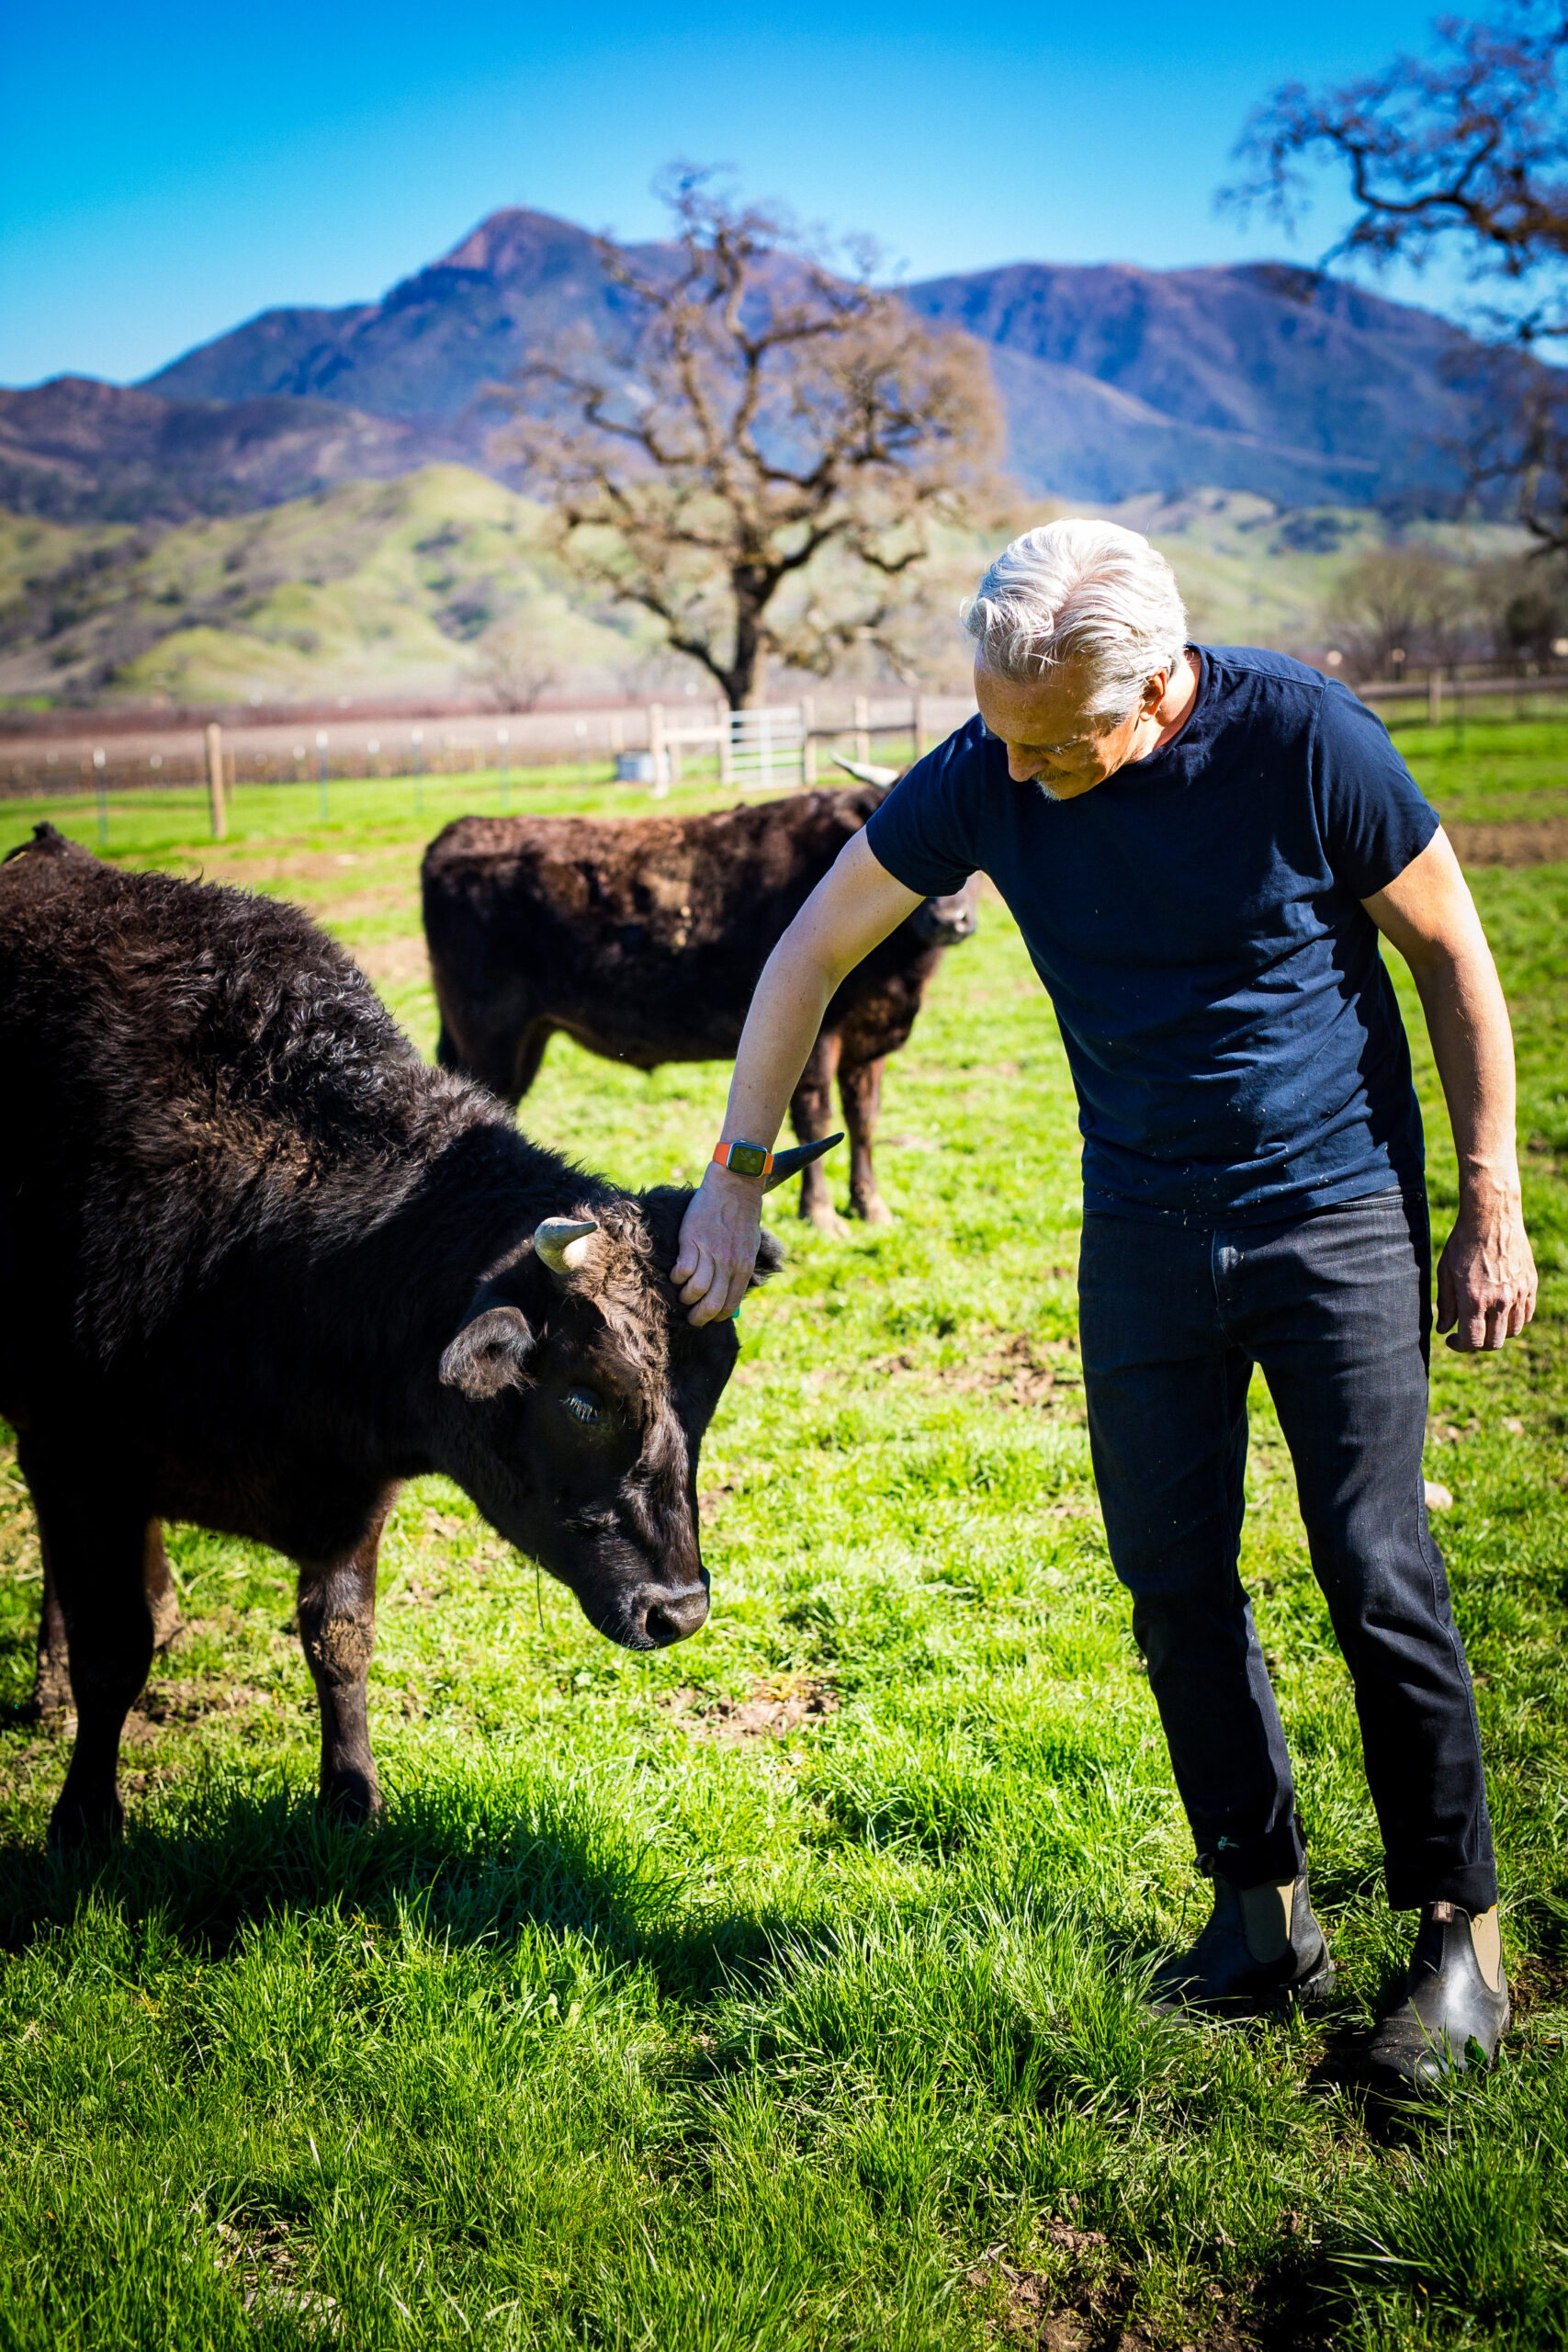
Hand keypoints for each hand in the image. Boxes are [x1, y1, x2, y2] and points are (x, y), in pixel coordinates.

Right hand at [673, 1163, 763, 1325]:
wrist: (734, 1187)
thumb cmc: (742, 1218)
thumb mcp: (750, 1247)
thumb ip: (741, 1269)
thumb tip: (731, 1293)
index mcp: (743, 1267)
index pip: (730, 1305)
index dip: (717, 1317)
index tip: (708, 1317)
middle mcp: (728, 1264)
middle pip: (712, 1304)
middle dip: (699, 1318)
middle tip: (691, 1318)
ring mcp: (710, 1252)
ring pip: (696, 1290)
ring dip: (686, 1298)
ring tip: (682, 1295)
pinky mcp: (693, 1241)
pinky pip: (683, 1270)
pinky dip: (678, 1277)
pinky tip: (677, 1274)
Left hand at [1436, 1186, 1537, 1350]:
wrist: (1491, 1218)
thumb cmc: (1463, 1244)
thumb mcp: (1446, 1273)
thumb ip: (1446, 1305)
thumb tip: (1444, 1330)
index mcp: (1475, 1299)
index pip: (1473, 1341)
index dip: (1460, 1346)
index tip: (1452, 1340)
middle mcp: (1499, 1300)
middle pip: (1495, 1342)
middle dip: (1479, 1344)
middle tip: (1468, 1334)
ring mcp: (1518, 1293)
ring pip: (1514, 1331)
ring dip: (1498, 1333)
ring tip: (1485, 1322)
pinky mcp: (1530, 1284)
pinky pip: (1526, 1314)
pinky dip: (1515, 1319)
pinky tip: (1501, 1311)